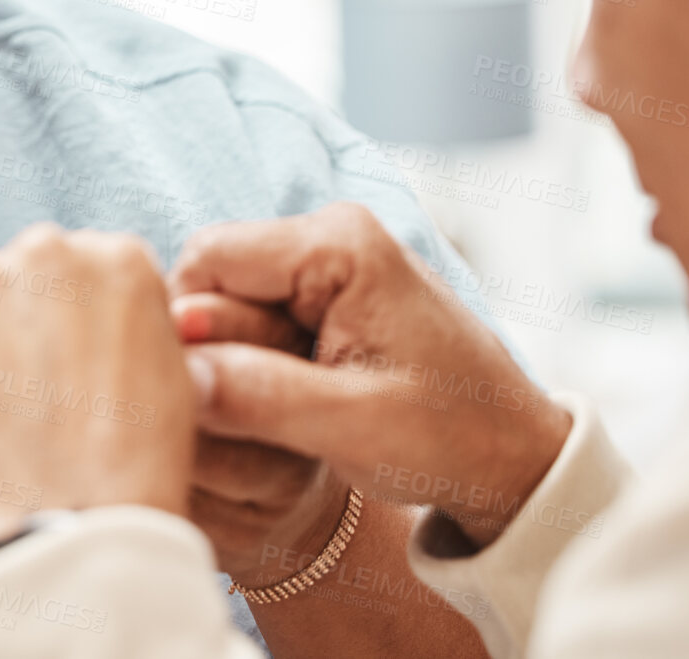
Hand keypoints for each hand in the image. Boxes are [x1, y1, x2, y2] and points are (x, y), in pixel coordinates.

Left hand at [0, 224, 196, 567]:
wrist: (75, 550)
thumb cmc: (128, 483)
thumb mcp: (170, 385)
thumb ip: (132, 329)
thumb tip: (100, 322)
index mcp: (118, 260)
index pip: (69, 269)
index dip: (54, 328)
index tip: (49, 376)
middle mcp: (45, 253)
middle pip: (6, 278)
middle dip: (2, 330)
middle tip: (8, 405)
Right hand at [171, 203, 570, 546]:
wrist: (514, 457)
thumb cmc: (452, 438)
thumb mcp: (350, 425)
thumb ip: (256, 393)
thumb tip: (174, 373)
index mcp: (339, 242)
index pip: (208, 258)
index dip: (190, 327)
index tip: (211, 392)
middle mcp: (331, 232)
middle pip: (214, 276)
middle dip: (221, 347)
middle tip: (270, 409)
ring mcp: (330, 261)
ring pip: (228, 300)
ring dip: (238, 360)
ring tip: (291, 410)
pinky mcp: (328, 292)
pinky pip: (254, 315)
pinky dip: (257, 363)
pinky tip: (292, 402)